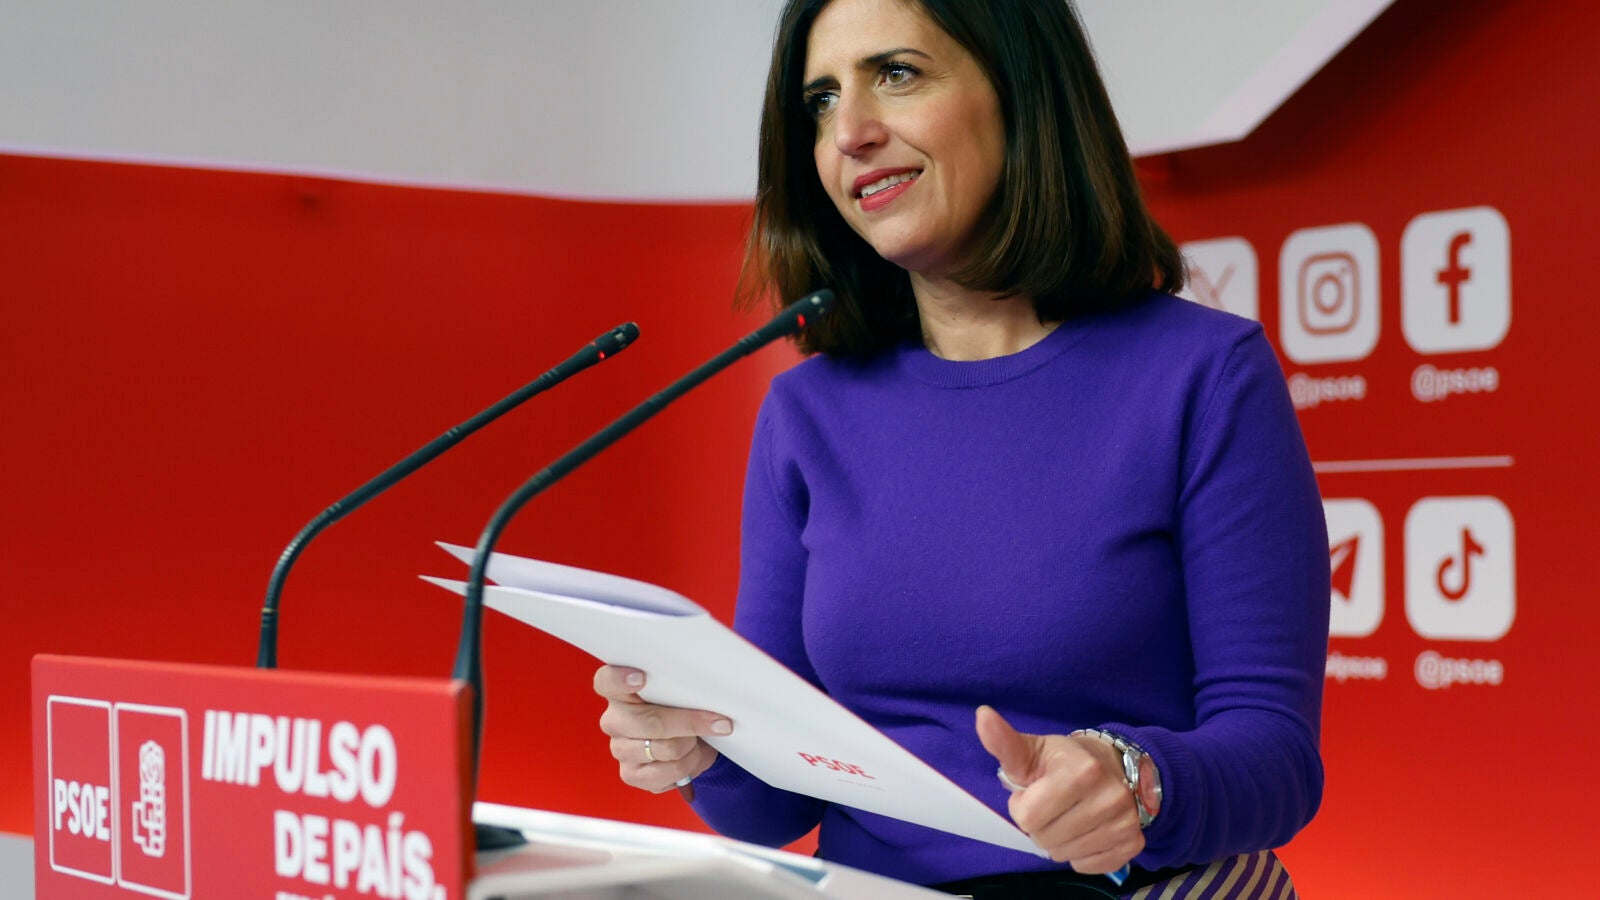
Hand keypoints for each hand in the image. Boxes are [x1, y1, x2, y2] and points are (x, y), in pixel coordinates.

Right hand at [593, 665, 730, 793]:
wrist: (693, 743)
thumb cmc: (685, 709)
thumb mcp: (684, 692)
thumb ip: (682, 685)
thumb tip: (708, 690)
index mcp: (620, 691)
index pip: (606, 682)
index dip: (619, 680)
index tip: (641, 678)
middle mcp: (614, 720)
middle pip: (647, 721)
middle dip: (688, 722)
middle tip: (719, 723)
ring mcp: (619, 749)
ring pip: (665, 748)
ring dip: (691, 746)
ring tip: (697, 741)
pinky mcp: (630, 775)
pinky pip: (667, 772)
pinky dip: (688, 765)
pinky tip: (689, 758)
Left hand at [975, 705, 1144, 873]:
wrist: (1113, 766)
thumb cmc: (1064, 760)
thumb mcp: (1032, 750)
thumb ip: (1004, 742)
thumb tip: (982, 716)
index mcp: (1082, 771)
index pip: (1028, 818)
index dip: (1022, 807)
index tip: (1034, 791)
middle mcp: (1109, 797)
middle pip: (1045, 839)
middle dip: (1040, 825)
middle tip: (1052, 805)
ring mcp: (1124, 822)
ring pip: (1065, 855)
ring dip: (1059, 841)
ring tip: (1068, 816)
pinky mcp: (1132, 843)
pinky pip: (1088, 866)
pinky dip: (1080, 854)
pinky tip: (1085, 831)